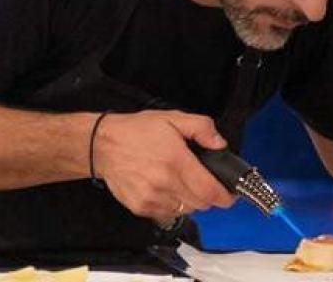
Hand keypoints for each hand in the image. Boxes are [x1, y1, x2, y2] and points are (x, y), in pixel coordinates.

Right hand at [92, 110, 235, 223]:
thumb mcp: (172, 119)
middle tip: (201, 181)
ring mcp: (152, 198)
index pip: (210, 192)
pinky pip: (168, 214)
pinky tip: (164, 189)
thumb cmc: (136, 131)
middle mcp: (164, 183)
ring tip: (180, 183)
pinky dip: (172, 205)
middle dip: (207, 195)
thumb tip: (220, 144)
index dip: (225, 196)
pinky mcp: (141, 207)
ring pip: (186, 211)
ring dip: (189, 201)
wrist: (102, 145)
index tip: (229, 194)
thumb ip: (201, 128)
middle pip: (201, 204)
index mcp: (176, 161)